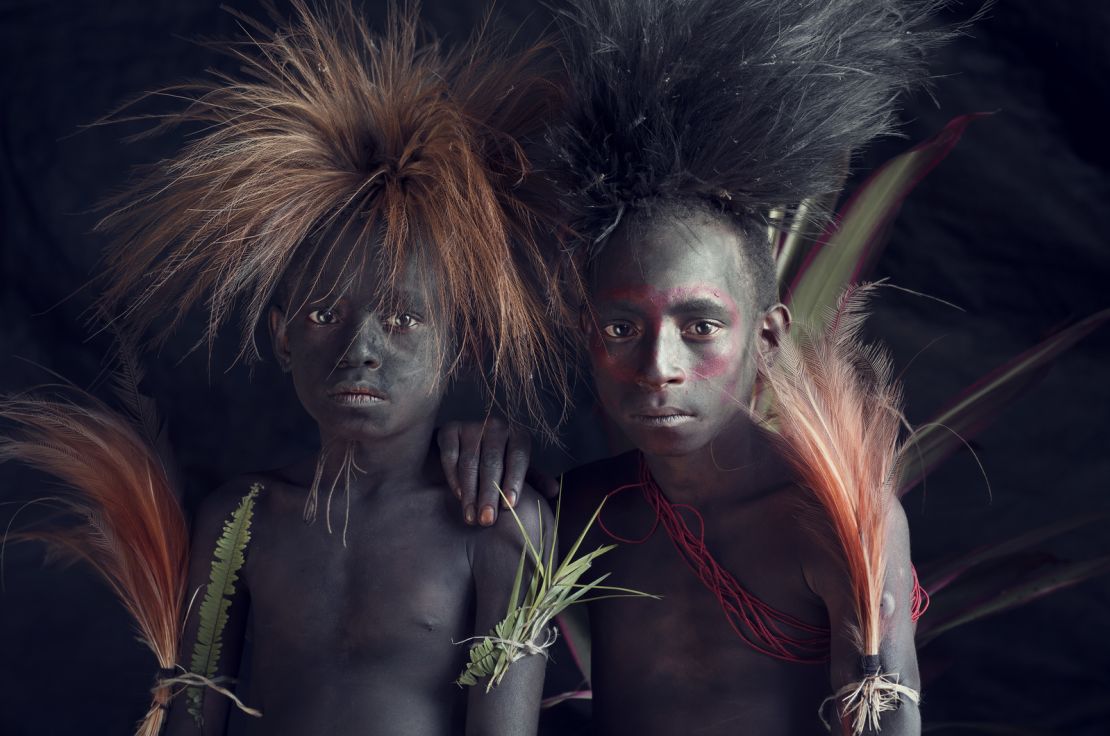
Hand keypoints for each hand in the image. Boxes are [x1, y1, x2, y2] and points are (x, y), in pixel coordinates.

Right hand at [436, 418, 555, 525]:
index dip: (514, 481)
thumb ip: (535, 480)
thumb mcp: (518, 469)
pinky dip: (453, 476)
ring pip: (470, 461)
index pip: (518, 457)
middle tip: (487, 520)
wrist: (465, 443)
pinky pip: (450, 455)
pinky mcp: (449, 430)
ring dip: (470, 491)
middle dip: (489, 493)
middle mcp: (496, 426)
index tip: (509, 506)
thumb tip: (554, 491)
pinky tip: (458, 495)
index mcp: (517, 435)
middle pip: (492, 462)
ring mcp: (471, 426)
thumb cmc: (499, 461)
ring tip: (471, 517)